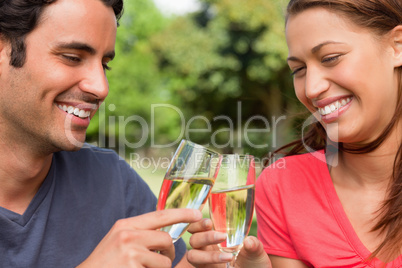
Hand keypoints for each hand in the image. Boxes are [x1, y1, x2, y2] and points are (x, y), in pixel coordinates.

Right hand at [77, 208, 201, 267]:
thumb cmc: (105, 263)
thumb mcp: (118, 240)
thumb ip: (139, 233)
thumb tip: (166, 234)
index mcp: (125, 225)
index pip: (160, 215)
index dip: (181, 213)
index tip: (197, 214)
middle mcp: (128, 235)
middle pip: (167, 239)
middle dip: (169, 251)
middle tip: (158, 258)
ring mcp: (131, 252)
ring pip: (165, 259)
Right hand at [187, 218, 270, 267]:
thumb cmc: (253, 263)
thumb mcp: (256, 252)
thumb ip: (254, 245)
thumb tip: (249, 241)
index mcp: (214, 237)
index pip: (197, 226)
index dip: (198, 223)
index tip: (209, 222)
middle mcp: (206, 248)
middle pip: (194, 239)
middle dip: (205, 236)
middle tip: (223, 236)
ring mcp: (205, 261)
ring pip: (193, 255)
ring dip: (208, 255)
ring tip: (229, 256)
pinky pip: (199, 266)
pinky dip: (210, 261)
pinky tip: (226, 260)